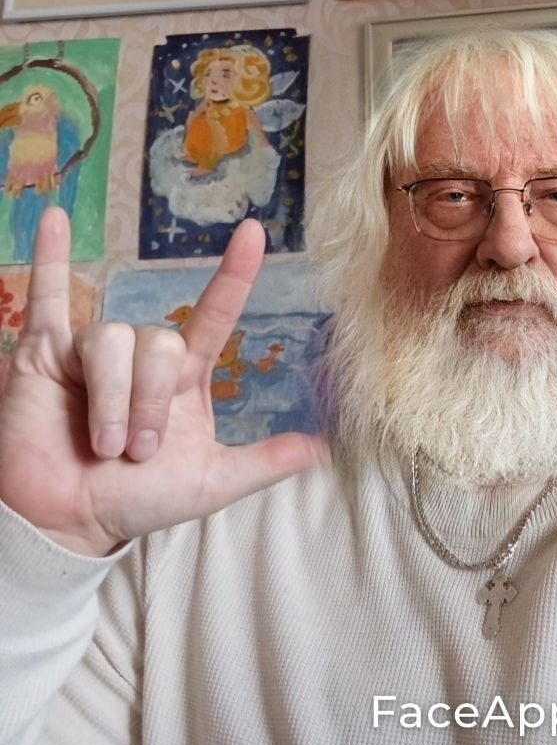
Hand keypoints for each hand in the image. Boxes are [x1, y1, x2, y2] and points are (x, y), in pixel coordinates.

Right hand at [0, 208, 327, 556]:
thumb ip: (263, 462)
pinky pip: (48, 296)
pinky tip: (54, 220)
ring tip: (100, 444)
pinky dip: (50, 258)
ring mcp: (93, 350)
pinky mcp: (44, 353)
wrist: (67, 525)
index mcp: (183, 376)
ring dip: (111, 399)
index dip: (235, 274)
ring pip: (110, 340)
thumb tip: (325, 448)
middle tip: (134, 452)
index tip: (254, 232)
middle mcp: (141, 356)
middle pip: (157, 342)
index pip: (215, 312)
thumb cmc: (134, 499)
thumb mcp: (209, 483)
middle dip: (147, 402)